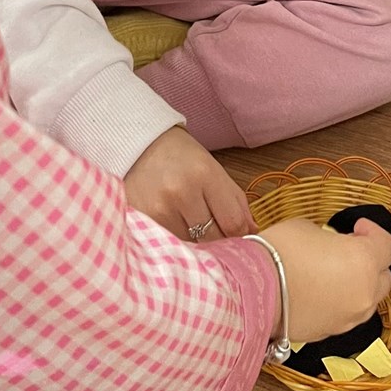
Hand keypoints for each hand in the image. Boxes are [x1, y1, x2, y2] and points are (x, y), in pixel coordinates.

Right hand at [124, 126, 254, 240]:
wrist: (137, 145)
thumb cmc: (180, 157)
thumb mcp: (213, 169)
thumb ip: (235, 201)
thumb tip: (252, 232)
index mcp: (204, 173)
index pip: (233, 222)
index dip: (240, 234)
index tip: (239, 236)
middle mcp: (181, 192)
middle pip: (213, 238)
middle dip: (218, 239)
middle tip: (213, 231)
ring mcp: (158, 208)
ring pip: (191, 245)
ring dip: (194, 241)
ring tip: (187, 222)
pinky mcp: (141, 220)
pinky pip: (168, 244)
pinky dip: (174, 241)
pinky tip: (172, 226)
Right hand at [260, 217, 390, 344]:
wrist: (252, 293)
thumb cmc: (279, 254)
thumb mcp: (308, 228)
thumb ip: (331, 238)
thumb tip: (332, 244)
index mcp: (364, 261)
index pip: (389, 247)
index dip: (374, 233)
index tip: (358, 227)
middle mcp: (364, 294)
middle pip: (384, 278)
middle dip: (371, 262)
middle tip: (348, 249)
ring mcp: (348, 318)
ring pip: (367, 300)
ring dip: (357, 285)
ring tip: (332, 272)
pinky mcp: (331, 333)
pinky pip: (345, 315)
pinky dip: (339, 302)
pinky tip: (318, 292)